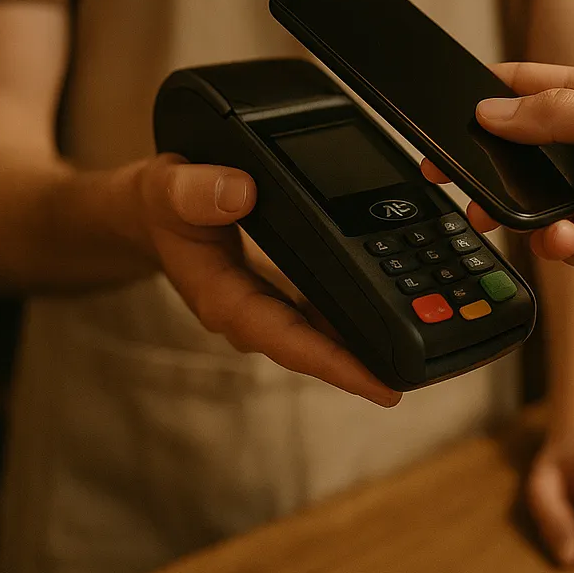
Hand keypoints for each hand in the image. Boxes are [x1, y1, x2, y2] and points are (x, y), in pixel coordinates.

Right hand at [135, 154, 400, 406]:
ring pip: (322, 331)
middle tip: (418, 372)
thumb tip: (242, 192)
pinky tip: (391, 304)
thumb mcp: (168, 189)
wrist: (154, 211)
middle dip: (364, 363)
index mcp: (223, 299)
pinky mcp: (281, 290)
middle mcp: (250, 311)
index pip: (283, 339)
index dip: (331, 362)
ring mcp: (268, 304)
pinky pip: (323, 306)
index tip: (377, 383)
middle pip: (314, 346)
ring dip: (366, 340)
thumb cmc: (162, 204)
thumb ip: (196, 192)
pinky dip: (355, 306)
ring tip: (420, 347)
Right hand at [423, 63, 573, 329]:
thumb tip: (494, 111)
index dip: (494, 90)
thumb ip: (562, 114)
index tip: (449, 98)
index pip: (538, 85)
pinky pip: (551, 238)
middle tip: (445, 164)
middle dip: (485, 152)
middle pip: (523, 142)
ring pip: (528, 194)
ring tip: (487, 208)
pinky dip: (545, 239)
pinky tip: (561, 238)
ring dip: (505, 201)